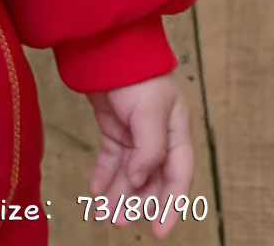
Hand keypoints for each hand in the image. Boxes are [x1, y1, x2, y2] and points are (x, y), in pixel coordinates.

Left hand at [86, 70, 192, 238]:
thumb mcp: (150, 111)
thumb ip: (149, 149)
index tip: (159, 231)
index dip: (170, 205)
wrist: (106, 46)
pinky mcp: (114, 128)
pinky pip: (111, 159)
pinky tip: (96, 190)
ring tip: (104, 213)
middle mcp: (158, 136)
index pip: (177, 176)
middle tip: (119, 220)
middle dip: (137, 202)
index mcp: (176, 132)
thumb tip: (139, 180)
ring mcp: (135, 133)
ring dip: (118, 193)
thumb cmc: (136, 74)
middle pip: (152, 179)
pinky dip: (104, 175)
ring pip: (129, 172)